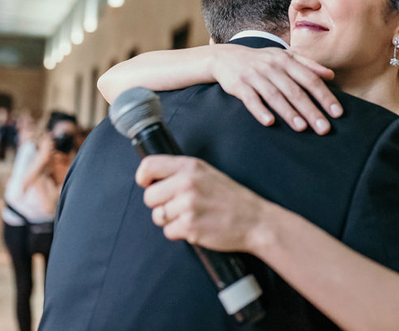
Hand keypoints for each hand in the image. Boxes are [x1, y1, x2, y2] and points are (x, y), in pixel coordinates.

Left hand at [135, 155, 266, 252]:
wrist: (255, 220)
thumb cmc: (231, 198)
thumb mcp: (207, 173)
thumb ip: (181, 173)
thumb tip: (153, 179)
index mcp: (190, 166)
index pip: (148, 166)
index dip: (143, 178)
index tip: (148, 184)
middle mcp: (186, 183)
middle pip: (149, 196)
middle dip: (159, 204)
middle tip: (178, 206)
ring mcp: (187, 205)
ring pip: (158, 216)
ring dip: (171, 220)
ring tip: (192, 215)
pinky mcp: (189, 226)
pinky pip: (168, 232)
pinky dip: (180, 233)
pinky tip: (196, 226)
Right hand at [211, 45, 342, 133]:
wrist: (226, 57)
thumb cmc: (261, 60)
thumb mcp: (285, 57)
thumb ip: (308, 65)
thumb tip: (331, 75)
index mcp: (286, 61)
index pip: (310, 79)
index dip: (325, 96)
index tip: (337, 113)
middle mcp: (272, 68)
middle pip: (295, 91)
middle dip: (311, 110)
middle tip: (324, 128)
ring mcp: (255, 76)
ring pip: (275, 96)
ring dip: (289, 112)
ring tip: (302, 128)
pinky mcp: (239, 86)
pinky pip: (251, 100)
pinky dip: (260, 111)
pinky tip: (269, 122)